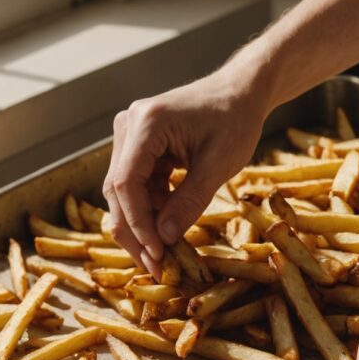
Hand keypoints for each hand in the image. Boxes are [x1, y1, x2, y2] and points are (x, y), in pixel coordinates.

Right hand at [102, 70, 268, 272]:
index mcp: (146, 123)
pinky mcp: (138, 146)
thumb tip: (164, 239)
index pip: (126, 183)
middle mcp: (128, 126)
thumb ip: (189, 201)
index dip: (138, 224)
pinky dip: (151, 209)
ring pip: (124, 192)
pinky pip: (137, 185)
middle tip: (156, 266)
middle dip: (136, 232)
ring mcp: (130, 135)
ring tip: (164, 254)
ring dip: (143, 224)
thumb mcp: (219, 165)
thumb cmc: (235, 120)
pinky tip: (168, 229)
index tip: (156, 254)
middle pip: (118, 190)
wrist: (240, 92)